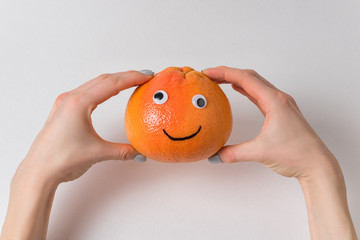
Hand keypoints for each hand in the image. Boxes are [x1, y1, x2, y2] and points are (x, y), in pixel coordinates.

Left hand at [15, 70, 151, 184]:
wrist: (39, 171)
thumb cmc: (62, 159)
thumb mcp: (98, 153)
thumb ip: (123, 151)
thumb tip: (140, 154)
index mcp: (79, 103)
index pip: (112, 84)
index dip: (132, 78)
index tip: (147, 75)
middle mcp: (71, 98)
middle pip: (104, 79)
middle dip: (126, 76)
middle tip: (144, 76)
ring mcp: (65, 103)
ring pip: (94, 84)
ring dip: (114, 81)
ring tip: (131, 81)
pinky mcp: (63, 109)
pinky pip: (86, 91)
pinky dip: (102, 89)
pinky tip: (109, 92)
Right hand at [203, 66, 357, 238]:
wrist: (317, 164)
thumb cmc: (296, 154)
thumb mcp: (260, 152)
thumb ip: (234, 153)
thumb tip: (214, 155)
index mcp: (274, 101)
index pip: (245, 79)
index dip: (224, 73)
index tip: (208, 73)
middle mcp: (279, 99)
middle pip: (250, 76)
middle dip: (228, 73)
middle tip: (210, 75)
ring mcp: (281, 104)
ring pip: (256, 84)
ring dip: (237, 79)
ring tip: (220, 80)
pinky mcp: (281, 112)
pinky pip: (260, 94)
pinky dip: (246, 89)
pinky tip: (238, 90)